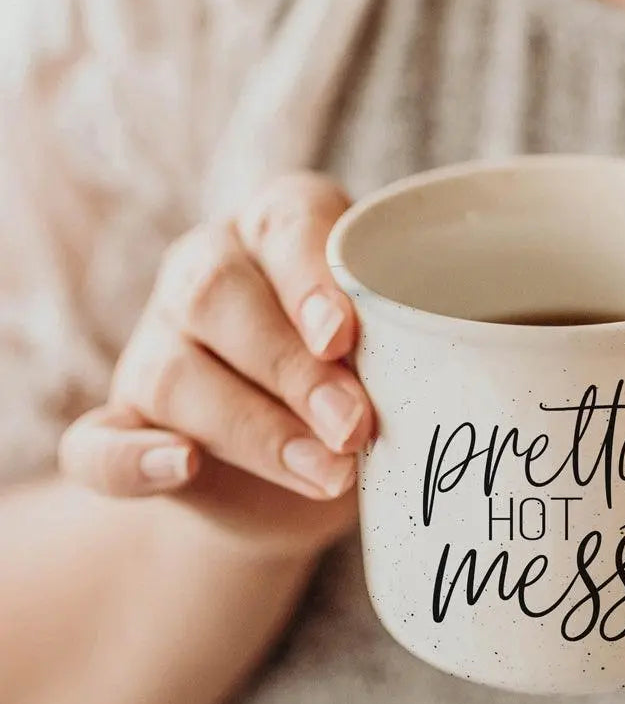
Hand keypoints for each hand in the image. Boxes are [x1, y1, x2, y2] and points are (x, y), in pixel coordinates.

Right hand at [58, 173, 375, 555]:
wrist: (299, 479)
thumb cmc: (368, 387)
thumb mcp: (397, 358)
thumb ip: (405, 348)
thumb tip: (447, 374)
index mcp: (283, 230)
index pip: (289, 223)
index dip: (311, 277)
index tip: (347, 336)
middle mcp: (209, 271)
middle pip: (218, 294)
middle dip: (290, 366)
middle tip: (355, 425)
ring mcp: (155, 346)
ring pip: (173, 371)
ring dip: (252, 428)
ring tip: (327, 473)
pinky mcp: (124, 424)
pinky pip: (99, 444)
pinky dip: (133, 460)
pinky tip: (179, 467)